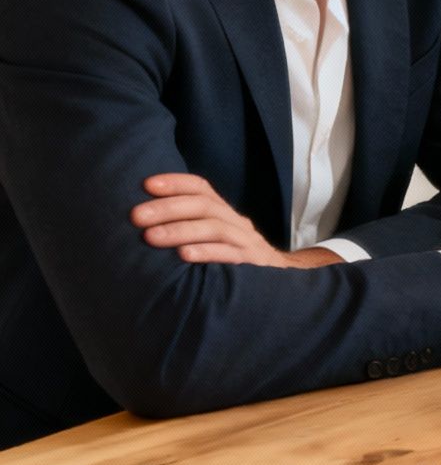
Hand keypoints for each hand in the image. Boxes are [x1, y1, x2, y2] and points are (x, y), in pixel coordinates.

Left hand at [132, 173, 335, 267]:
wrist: (279, 281)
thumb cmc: (231, 258)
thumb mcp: (213, 237)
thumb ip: (189, 225)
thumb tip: (143, 220)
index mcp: (223, 212)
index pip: (201, 188)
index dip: (175, 182)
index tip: (147, 185)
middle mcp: (235, 222)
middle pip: (204, 205)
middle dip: (167, 208)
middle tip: (136, 216)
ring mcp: (246, 241)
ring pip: (214, 227)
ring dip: (180, 230)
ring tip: (151, 237)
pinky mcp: (253, 263)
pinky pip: (230, 254)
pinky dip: (207, 252)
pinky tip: (184, 255)